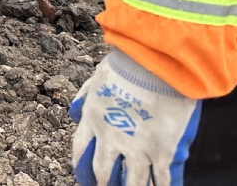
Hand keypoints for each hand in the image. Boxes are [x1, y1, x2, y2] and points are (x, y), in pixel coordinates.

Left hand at [70, 49, 199, 185]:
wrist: (154, 65)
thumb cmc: (127, 64)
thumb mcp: (97, 78)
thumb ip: (85, 97)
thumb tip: (74, 113)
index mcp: (93, 119)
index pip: (80, 149)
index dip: (81, 165)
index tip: (84, 175)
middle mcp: (111, 138)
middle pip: (102, 170)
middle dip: (103, 182)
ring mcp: (137, 148)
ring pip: (132, 181)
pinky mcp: (162, 152)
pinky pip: (161, 178)